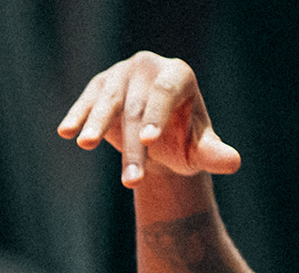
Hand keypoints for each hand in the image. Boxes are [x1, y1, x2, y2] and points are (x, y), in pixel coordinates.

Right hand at [56, 51, 242, 186]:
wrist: (155, 137)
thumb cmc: (181, 141)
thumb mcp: (198, 150)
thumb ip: (214, 154)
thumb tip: (233, 162)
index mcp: (178, 74)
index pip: (165, 92)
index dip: (157, 115)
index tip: (149, 141)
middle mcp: (148, 66)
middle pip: (136, 106)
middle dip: (131, 144)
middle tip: (131, 180)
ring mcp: (120, 74)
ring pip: (108, 101)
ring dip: (96, 124)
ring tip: (87, 145)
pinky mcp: (98, 85)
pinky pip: (87, 102)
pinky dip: (77, 116)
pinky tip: (66, 131)